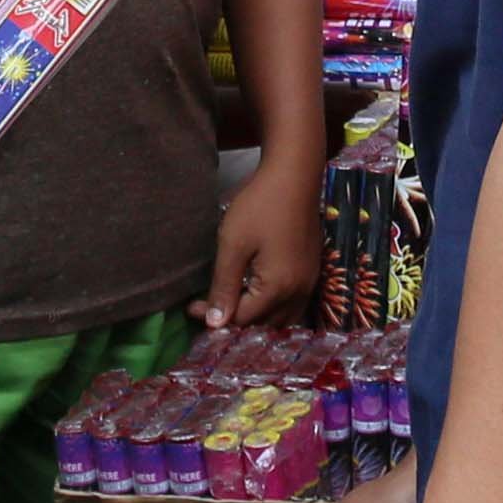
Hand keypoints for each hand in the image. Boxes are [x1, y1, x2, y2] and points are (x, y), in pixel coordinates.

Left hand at [200, 156, 321, 330]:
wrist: (294, 176)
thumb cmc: (260, 206)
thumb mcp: (233, 244)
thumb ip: (224, 286)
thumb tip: (214, 324)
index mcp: (278, 288)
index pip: (243, 319)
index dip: (215, 318)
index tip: (191, 306)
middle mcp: (298, 293)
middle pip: (263, 326)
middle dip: (235, 322)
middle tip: (208, 308)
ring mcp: (309, 284)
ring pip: (280, 320)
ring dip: (255, 320)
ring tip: (229, 307)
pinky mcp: (311, 273)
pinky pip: (292, 306)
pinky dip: (272, 310)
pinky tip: (255, 299)